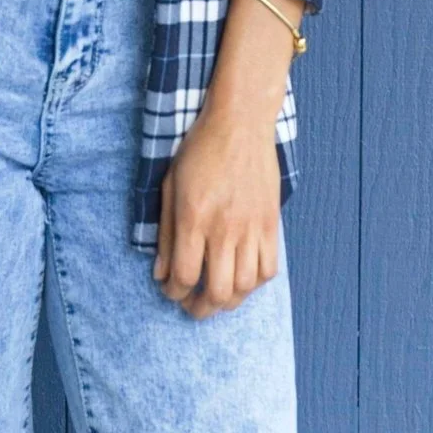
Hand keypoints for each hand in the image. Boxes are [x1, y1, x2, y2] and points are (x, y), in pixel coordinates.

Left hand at [151, 108, 280, 318]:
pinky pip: (268, 269)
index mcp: (194, 216)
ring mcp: (252, 227)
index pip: (184, 275)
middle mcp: (224, 227)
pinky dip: (254, 284)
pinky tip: (241, 279)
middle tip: (192, 306)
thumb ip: (166, 233)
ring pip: (245, 286)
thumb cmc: (200, 150)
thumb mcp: (170, 185)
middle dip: (200, 308)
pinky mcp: (271, 224)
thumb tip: (161, 273)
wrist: (240, 123)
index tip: (170, 290)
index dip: (174, 292)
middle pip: (217, 291)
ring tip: (216, 297)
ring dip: (228, 300)